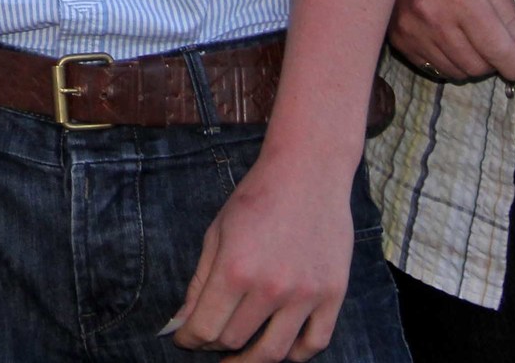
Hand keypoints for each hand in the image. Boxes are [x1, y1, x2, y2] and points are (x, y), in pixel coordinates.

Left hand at [168, 150, 353, 360]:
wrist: (308, 171)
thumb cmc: (257, 197)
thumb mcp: (217, 233)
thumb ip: (199, 282)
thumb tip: (181, 321)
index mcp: (235, 269)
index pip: (204, 328)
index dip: (188, 339)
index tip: (184, 339)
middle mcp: (271, 287)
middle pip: (235, 341)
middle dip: (214, 345)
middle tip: (208, 339)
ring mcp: (306, 294)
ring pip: (273, 351)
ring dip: (250, 360)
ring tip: (239, 357)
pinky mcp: (333, 294)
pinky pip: (315, 343)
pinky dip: (295, 355)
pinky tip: (279, 349)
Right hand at [386, 0, 514, 83]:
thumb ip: (513, 21)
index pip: (497, 48)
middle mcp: (433, 15)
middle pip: (477, 66)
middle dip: (494, 62)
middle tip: (494, 44)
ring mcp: (412, 29)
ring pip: (457, 73)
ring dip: (472, 64)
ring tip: (471, 40)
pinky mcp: (399, 39)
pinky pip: (435, 69)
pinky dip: (450, 62)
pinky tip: (450, 41)